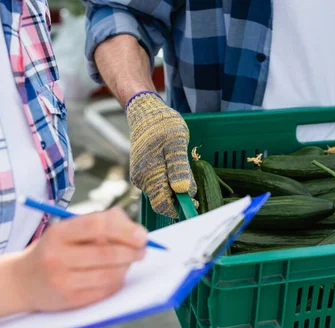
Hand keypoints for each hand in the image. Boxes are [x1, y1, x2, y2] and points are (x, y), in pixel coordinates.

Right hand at [14, 208, 147, 311]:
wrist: (22, 281)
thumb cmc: (56, 249)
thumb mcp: (69, 230)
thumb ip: (102, 222)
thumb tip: (136, 231)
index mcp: (58, 233)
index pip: (97, 225)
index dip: (124, 229)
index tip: (142, 235)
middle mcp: (57, 257)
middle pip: (106, 253)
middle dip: (131, 251)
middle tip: (143, 250)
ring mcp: (62, 281)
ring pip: (109, 274)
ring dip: (126, 268)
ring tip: (129, 262)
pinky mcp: (69, 301)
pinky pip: (104, 291)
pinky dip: (117, 282)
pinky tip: (116, 275)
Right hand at [126, 91, 196, 217]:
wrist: (145, 112)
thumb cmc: (162, 124)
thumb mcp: (177, 143)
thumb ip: (179, 168)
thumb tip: (182, 190)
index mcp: (149, 175)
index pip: (162, 205)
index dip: (179, 208)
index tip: (195, 201)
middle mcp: (141, 180)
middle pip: (162, 200)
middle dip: (178, 198)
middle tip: (194, 186)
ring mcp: (140, 176)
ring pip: (160, 192)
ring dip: (174, 189)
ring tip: (185, 172)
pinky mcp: (141, 172)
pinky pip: (157, 184)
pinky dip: (168, 182)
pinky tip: (176, 168)